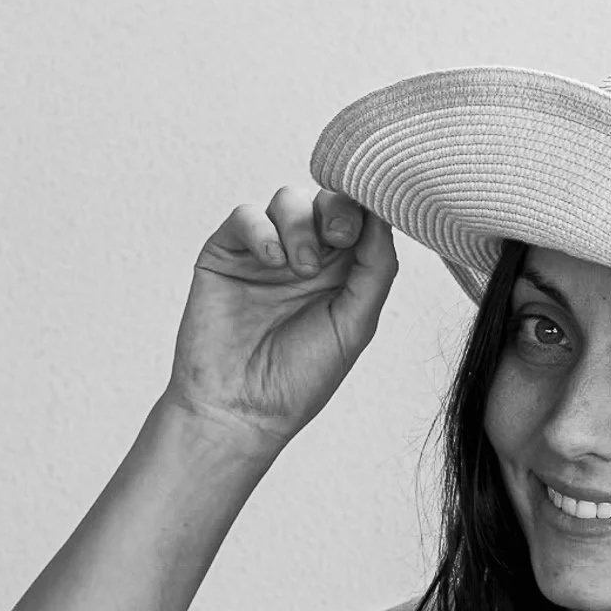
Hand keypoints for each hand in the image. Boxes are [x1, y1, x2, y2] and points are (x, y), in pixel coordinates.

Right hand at [163, 186, 397, 452]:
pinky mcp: (226, 253)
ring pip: (288, 200)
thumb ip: (376, 269)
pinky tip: (273, 262)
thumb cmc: (299, 379)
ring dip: (301, 224)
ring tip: (302, 269)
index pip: (362, 219)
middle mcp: (305, 256)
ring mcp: (265, 253)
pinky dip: (263, 230)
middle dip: (338, 209)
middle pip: (327, 199)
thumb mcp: (354, 325)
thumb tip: (384, 215)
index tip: (370, 226)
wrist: (240, 410)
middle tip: (340, 238)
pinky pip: (245, 216)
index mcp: (342, 273)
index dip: (369, 209)